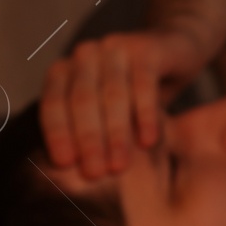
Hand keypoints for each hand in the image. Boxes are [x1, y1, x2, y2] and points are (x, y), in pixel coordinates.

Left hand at [39, 27, 206, 177]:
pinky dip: (145, 115)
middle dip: (88, 140)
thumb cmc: (132, 94)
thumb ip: (87, 136)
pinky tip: (148, 142)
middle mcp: (84, 56)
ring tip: (119, 167)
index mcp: (64, 71)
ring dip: (115, 134)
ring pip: (112, 94)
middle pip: (82, 100)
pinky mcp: (146, 49)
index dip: (57, 134)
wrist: (172, 52)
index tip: (64, 164)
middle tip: (94, 174)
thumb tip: (76, 176)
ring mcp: (114, 48)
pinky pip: (144, 84)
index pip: (53, 104)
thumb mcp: (105, 113)